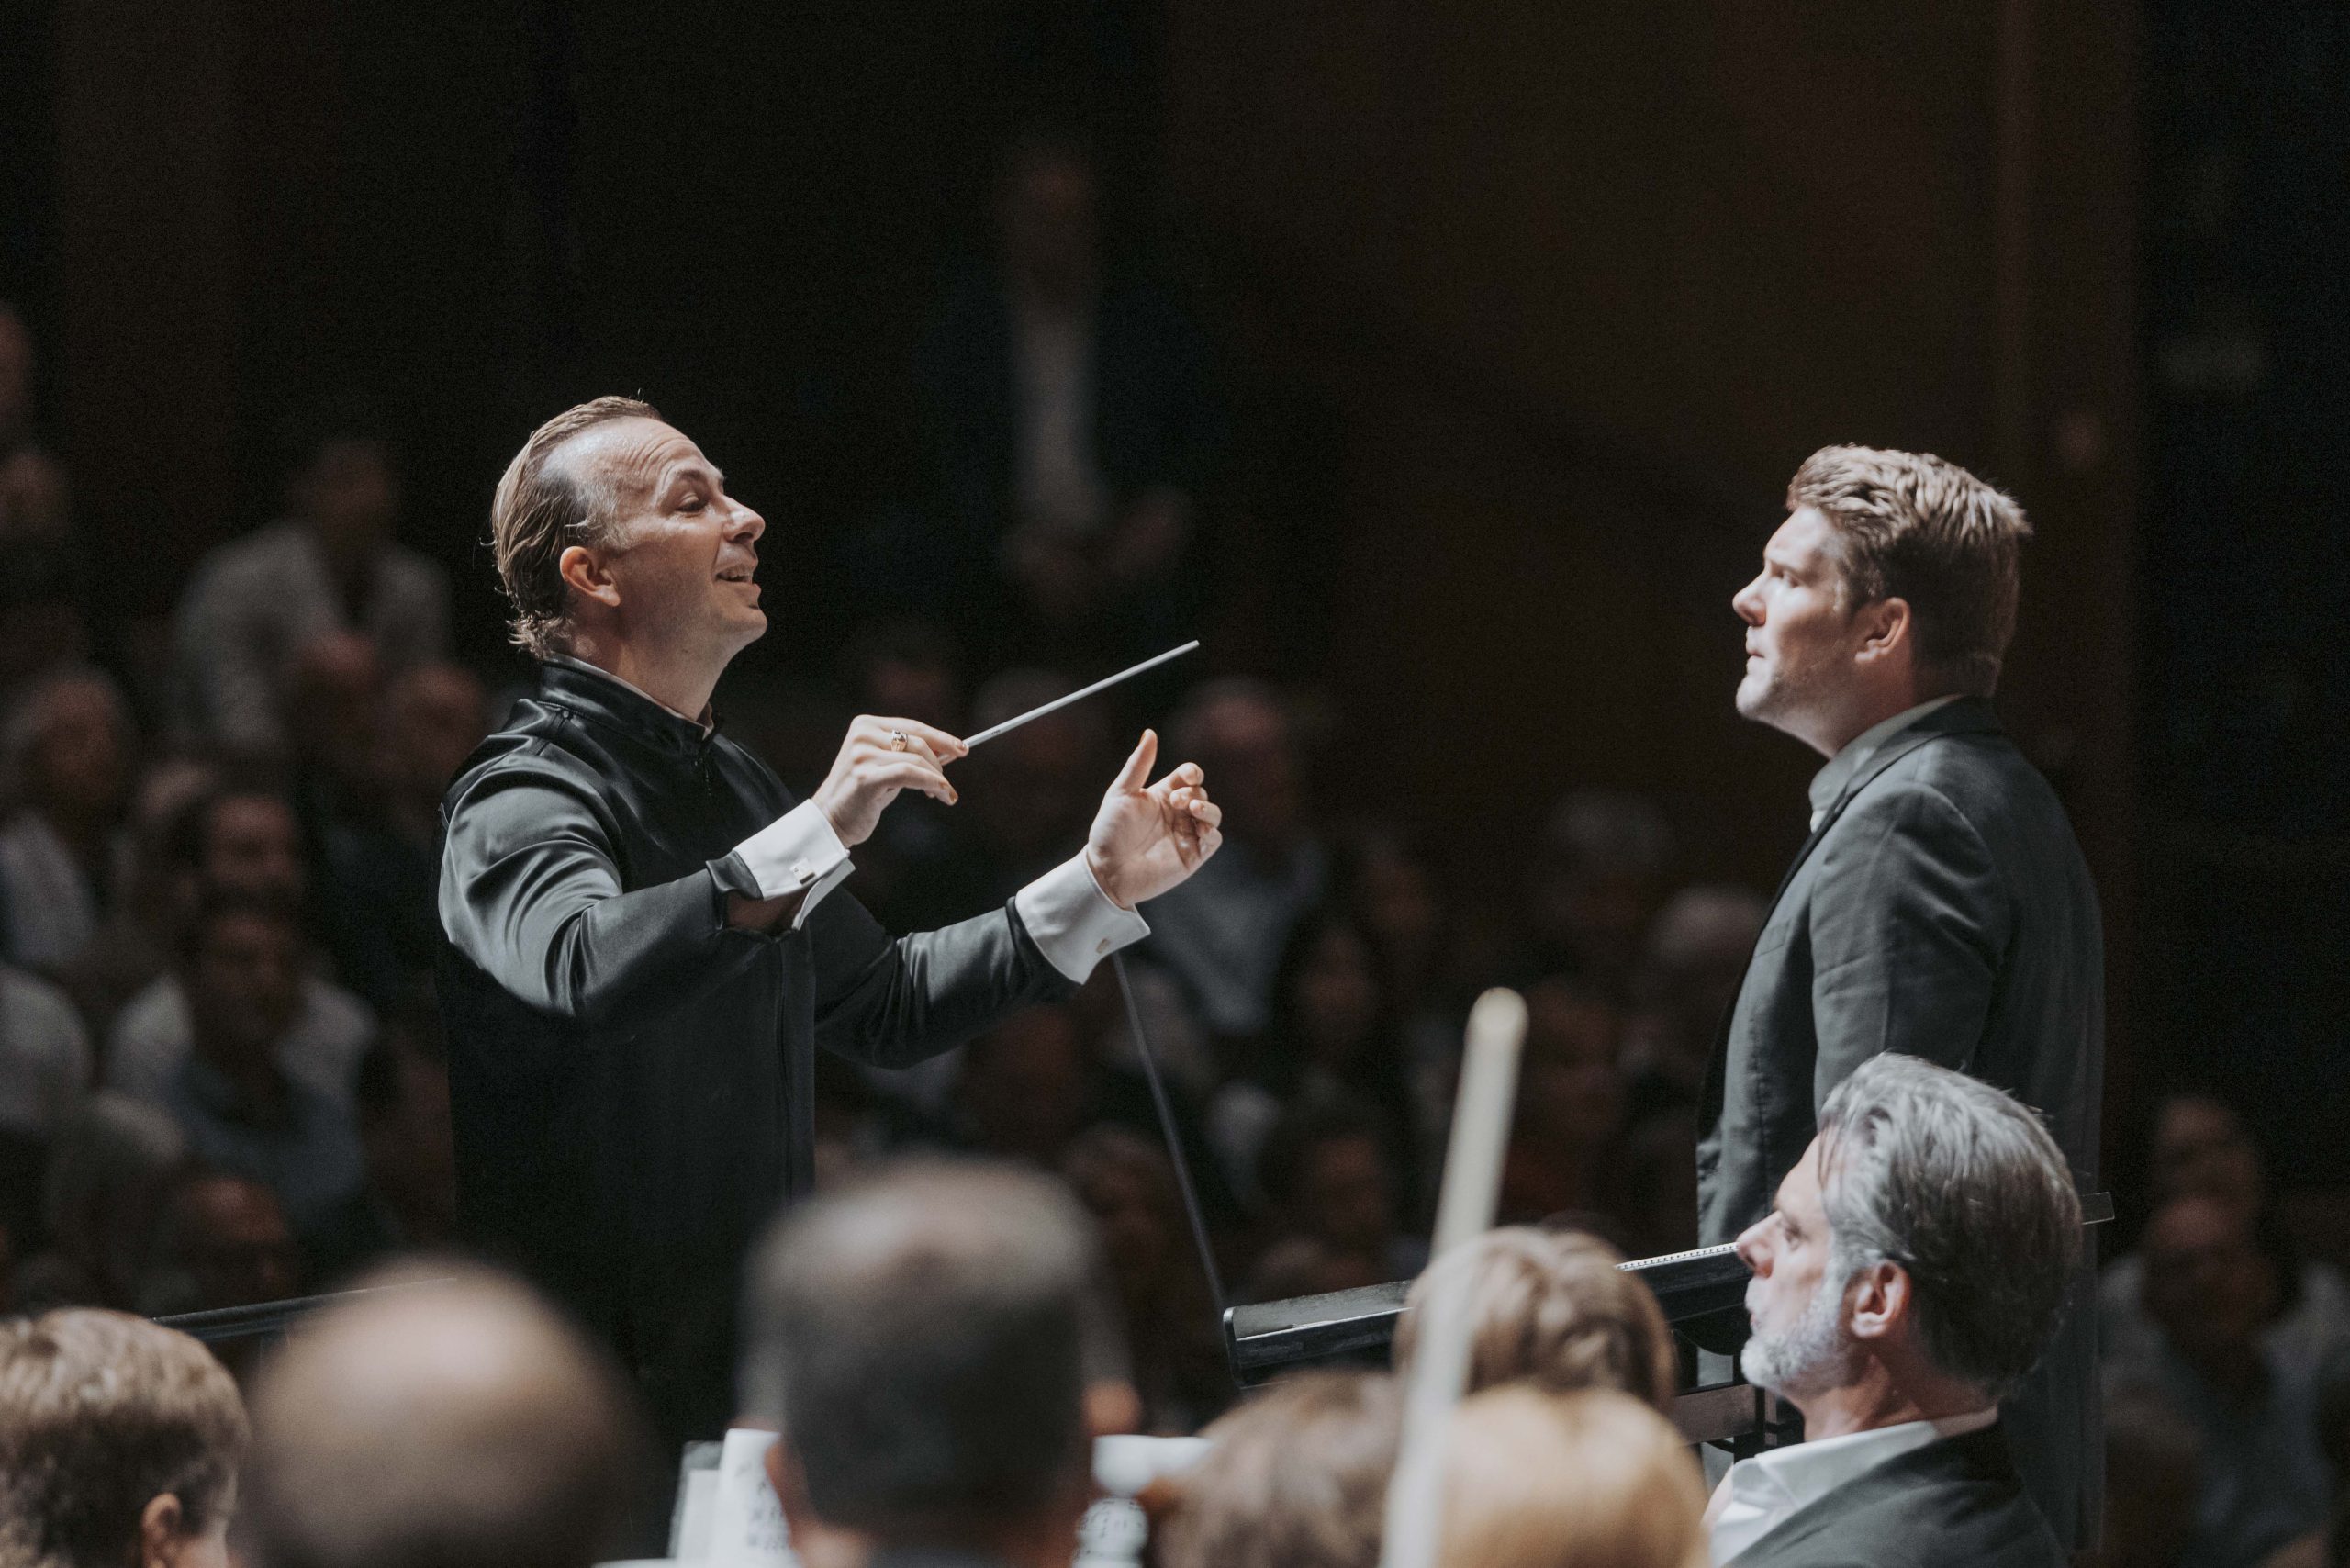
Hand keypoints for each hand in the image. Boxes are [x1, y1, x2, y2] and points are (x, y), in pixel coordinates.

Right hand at [811, 716, 966, 848]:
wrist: (832, 821)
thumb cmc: (862, 795)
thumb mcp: (887, 767)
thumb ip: (911, 755)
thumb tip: (949, 750)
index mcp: (865, 725)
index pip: (912, 726)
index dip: (941, 737)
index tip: (962, 748)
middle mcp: (862, 735)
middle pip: (917, 741)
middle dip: (939, 763)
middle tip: (947, 783)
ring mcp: (861, 755)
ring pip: (916, 759)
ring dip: (938, 778)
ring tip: (944, 794)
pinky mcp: (865, 776)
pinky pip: (909, 774)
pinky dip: (931, 783)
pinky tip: (942, 794)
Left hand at [1083, 730, 1222, 909]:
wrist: (1106, 870)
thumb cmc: (1109, 831)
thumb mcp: (1121, 792)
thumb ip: (1139, 764)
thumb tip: (1150, 732)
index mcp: (1161, 795)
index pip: (1188, 776)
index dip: (1192, 772)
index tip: (1188, 775)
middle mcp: (1177, 813)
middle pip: (1201, 792)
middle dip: (1194, 791)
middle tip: (1176, 800)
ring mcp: (1186, 834)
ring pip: (1213, 814)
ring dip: (1208, 808)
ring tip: (1192, 809)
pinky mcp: (1192, 855)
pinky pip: (1214, 839)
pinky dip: (1212, 830)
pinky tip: (1200, 828)